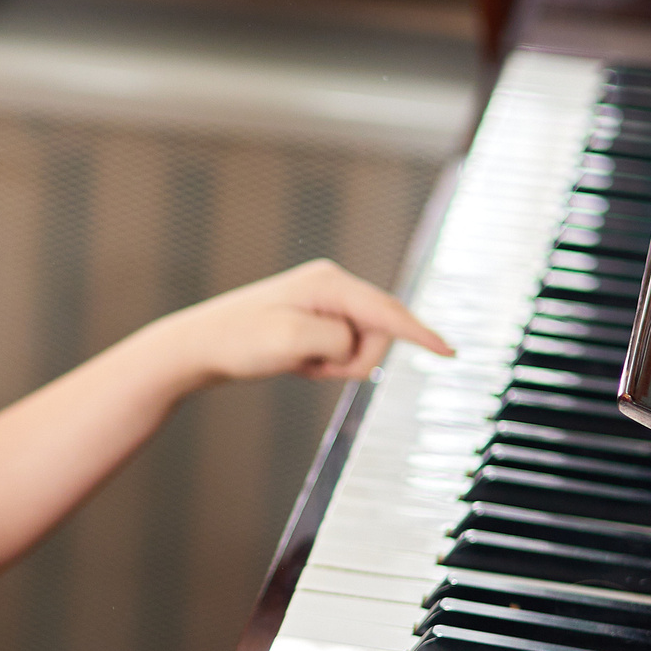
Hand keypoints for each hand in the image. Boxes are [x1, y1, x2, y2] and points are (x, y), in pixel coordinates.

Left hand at [148, 258, 452, 389]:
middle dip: (354, 360)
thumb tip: (354, 341)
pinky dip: (325, 364)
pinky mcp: (315, 319)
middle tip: (311, 366)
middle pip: (378, 333)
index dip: (421, 335)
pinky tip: (297, 361)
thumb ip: (337, 338)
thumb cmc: (239, 342)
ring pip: (360, 345)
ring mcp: (323, 302)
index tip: (451, 353)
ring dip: (336, 364)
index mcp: (330, 284)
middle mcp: (331, 285)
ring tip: (299, 362)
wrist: (200, 346)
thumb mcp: (292, 343)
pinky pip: (342, 350)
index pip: (389, 312)